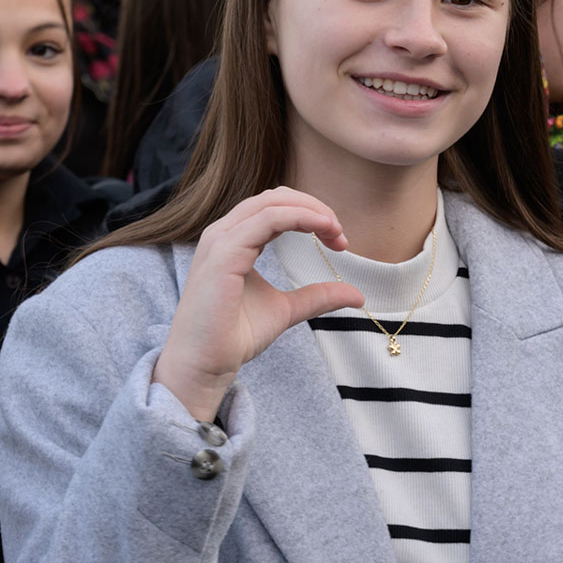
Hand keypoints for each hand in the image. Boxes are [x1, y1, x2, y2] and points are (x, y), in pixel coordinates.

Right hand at [152, 188, 363, 422]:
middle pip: (275, 198)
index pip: (276, 207)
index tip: (338, 240)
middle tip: (340, 235)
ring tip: (336, 231)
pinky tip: (322, 228)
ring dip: (311, 211)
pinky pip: (267, 220)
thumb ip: (316, 296)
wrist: (205, 364)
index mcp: (234, 239)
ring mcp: (221, 240)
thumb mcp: (286, 309)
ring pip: (272, 203)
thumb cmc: (234, 336)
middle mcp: (224, 233)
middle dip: (315, 208)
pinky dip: (300, 218)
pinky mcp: (223, 253)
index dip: (311, 214)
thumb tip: (357, 295)